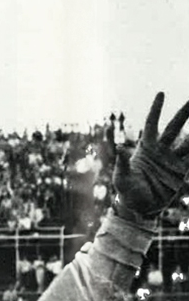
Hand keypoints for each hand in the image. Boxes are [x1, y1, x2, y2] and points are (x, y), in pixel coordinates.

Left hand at [112, 92, 188, 220]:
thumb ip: (122, 164)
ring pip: (188, 143)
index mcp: (145, 148)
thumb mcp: (122, 178)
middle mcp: (161, 150)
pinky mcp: (180, 172)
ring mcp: (172, 160)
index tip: (161, 93)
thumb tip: (118, 148)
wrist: (139, 207)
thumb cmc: (126, 191)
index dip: (156, 109)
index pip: (152, 124)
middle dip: (184, 113)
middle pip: (174, 127)